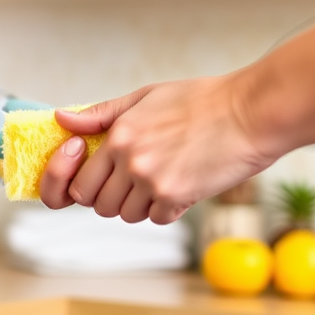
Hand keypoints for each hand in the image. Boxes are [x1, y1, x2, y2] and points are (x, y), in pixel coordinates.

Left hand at [38, 76, 275, 223]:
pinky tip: (182, 183)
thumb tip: (62, 122)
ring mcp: (154, 181)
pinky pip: (157, 217)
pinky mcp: (179, 197)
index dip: (87, 185)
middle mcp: (130, 160)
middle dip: (111, 198)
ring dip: (139, 204)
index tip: (102, 177)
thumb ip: (101, 114)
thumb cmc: (202, 100)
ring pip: (127, 215)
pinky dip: (166, 208)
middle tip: (134, 180)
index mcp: (118, 135)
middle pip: (99, 205)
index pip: (79, 183)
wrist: (251, 112)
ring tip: (162, 176)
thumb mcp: (145, 97)